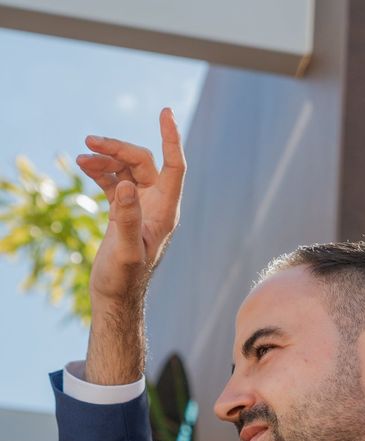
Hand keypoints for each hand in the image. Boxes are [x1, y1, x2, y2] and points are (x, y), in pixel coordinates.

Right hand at [76, 108, 186, 383]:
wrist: (115, 296)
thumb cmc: (124, 279)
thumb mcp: (124, 251)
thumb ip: (126, 218)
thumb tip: (125, 184)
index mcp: (166, 211)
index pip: (175, 166)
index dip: (172, 139)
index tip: (165, 112)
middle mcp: (158, 204)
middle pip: (144, 163)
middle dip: (118, 149)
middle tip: (89, 142)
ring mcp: (142, 206)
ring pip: (127, 169)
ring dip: (106, 159)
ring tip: (81, 157)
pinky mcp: (126, 210)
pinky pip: (115, 181)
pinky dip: (100, 171)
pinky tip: (83, 166)